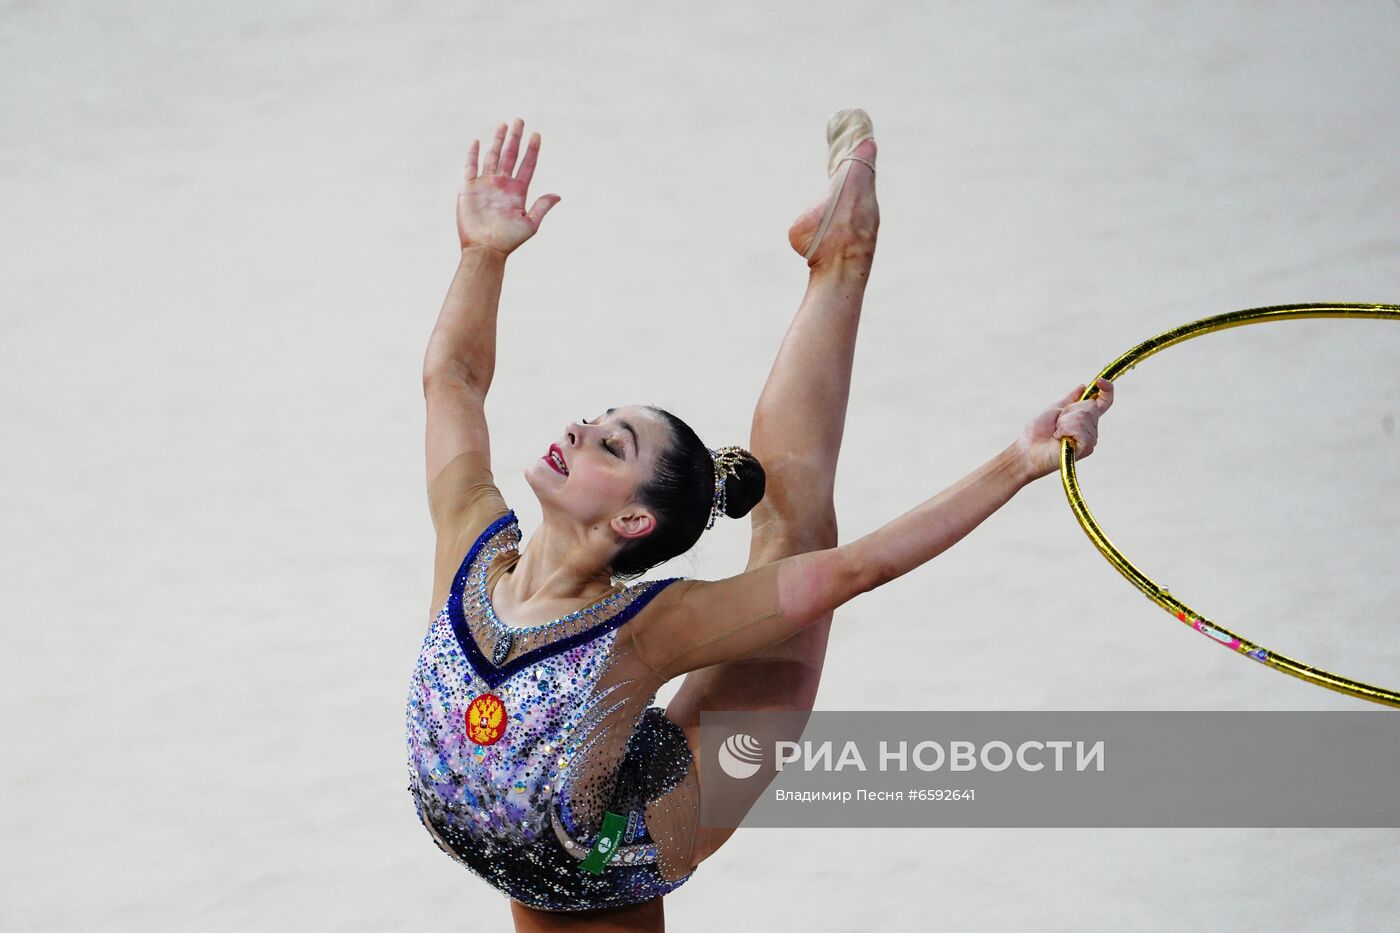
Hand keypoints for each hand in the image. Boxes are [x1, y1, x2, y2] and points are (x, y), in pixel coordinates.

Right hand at [457, 118, 561, 255]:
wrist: (484, 249)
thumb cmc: (508, 241)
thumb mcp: (530, 224)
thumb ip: (541, 207)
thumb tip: (558, 195)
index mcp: (518, 191)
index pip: (527, 165)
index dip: (532, 150)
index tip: (537, 134)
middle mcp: (502, 185)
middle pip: (510, 155)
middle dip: (515, 138)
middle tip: (520, 120)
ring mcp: (486, 184)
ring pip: (493, 157)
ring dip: (498, 141)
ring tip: (504, 124)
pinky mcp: (469, 188)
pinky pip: (471, 166)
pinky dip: (474, 154)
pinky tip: (478, 141)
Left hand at [1013, 377, 1114, 481]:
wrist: (1028, 450)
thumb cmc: (1038, 432)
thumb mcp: (1054, 409)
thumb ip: (1070, 399)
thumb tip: (1084, 386)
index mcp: (1084, 418)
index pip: (1104, 402)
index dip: (1107, 390)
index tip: (1101, 381)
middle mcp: (1091, 428)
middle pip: (1091, 406)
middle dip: (1069, 411)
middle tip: (1057, 423)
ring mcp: (1090, 439)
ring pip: (1084, 417)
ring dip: (1065, 422)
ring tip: (1057, 432)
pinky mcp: (1087, 448)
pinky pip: (1081, 430)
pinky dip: (1066, 430)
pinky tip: (1060, 439)